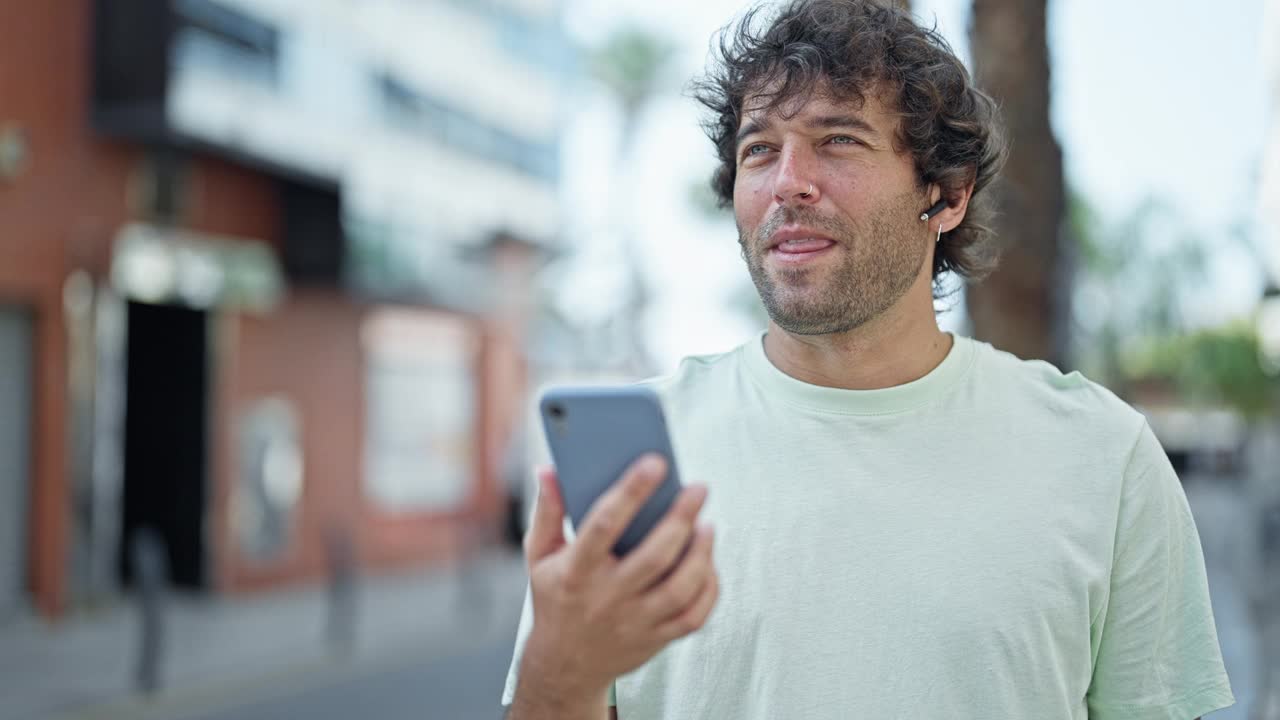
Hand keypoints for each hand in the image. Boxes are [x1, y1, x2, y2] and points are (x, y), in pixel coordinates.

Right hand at [518, 454, 718, 700]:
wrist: (564, 666)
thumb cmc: (556, 599)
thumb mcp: (539, 556)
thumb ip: (548, 511)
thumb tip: (549, 469)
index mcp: (575, 572)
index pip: (603, 525)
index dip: (630, 491)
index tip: (656, 462)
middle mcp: (606, 598)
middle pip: (653, 557)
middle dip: (680, 519)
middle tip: (698, 489)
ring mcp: (634, 622)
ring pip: (679, 589)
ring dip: (701, 555)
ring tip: (707, 525)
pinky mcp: (656, 639)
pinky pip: (693, 616)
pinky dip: (708, 588)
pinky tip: (708, 562)